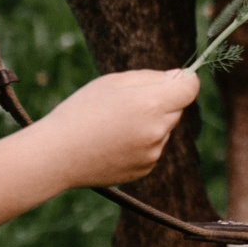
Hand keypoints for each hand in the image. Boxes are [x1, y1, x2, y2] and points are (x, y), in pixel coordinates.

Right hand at [38, 68, 198, 186]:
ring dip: (151, 123)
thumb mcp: (113, 82)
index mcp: (152, 104)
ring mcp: (152, 153)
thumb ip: (151, 77)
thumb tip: (179, 77)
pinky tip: (114, 142)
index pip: (190, 88)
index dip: (184, 79)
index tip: (172, 78)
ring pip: (164, 129)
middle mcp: (157, 131)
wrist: (57, 154)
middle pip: (177, 108)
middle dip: (162, 101)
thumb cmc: (81, 111)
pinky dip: (142, 143)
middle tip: (128, 103)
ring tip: (115, 125)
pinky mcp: (145, 169)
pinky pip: (153, 148)